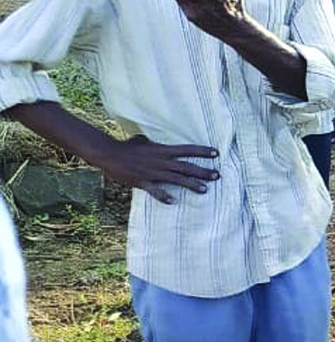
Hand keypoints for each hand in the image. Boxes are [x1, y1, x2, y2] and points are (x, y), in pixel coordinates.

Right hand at [90, 134, 218, 204]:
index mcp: (162, 150)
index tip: (216, 153)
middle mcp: (161, 161)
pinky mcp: (142, 182)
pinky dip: (164, 196)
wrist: (109, 154)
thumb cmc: (126, 146)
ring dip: (191, 185)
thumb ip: (152, 142)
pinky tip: (173, 202)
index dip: (202, 151)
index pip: (187, 149)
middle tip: (217, 176)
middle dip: (203, 171)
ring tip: (205, 190)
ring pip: (176, 179)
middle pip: (186, 167)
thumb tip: (151, 140)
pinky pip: (155, 191)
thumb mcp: (142, 141)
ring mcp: (153, 172)